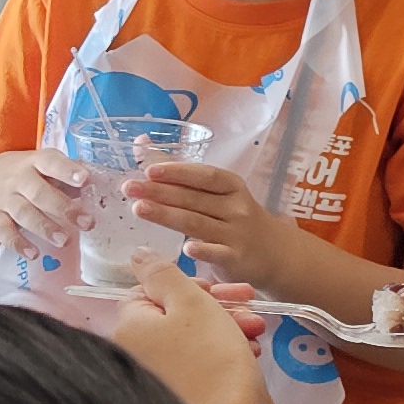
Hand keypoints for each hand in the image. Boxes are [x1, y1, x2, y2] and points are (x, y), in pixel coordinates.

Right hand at [0, 150, 93, 262]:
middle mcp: (18, 179)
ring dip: (44, 228)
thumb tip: (98, 188)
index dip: (67, 171)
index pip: (51, 162)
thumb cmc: (28, 175)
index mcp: (36, 162)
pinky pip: (4, 232)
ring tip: (65, 241)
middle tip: (87, 223)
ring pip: (23, 213)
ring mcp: (4, 199)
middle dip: (63, 208)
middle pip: (39, 193)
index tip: (84, 180)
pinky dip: (18, 243)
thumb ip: (68, 178)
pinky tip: (34, 254)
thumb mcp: (45, 168)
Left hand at [113, 266, 274, 403]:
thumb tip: (137, 254)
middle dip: (217, 307)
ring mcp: (152, 380)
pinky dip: (222, 356)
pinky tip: (250, 356)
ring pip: (189, 341)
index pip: (152, 292)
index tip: (228, 291)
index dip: (193, 287)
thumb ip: (164, 275)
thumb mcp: (193, 306)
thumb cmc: (213, 365)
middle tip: (252, 307)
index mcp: (127, 328)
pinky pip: (197, 366)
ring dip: (226, 329)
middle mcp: (131, 354)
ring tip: (258, 333)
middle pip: (173, 316)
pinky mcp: (177, 400)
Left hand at [132, 161, 316, 293]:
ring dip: (167, 216)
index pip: (203, 175)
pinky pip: (217, 254)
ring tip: (139, 209)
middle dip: (160, 192)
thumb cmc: (234, 218)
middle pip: (193, 198)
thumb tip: (141, 144)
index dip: (178, 172)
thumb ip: (180, 175)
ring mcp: (236, 233)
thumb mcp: (216, 193)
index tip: (150, 170)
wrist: (274, 253)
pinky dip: (202, 250)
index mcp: (230, 186)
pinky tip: (185, 248)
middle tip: (130, 188)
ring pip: (197, 223)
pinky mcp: (235, 258)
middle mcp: (235, 207)